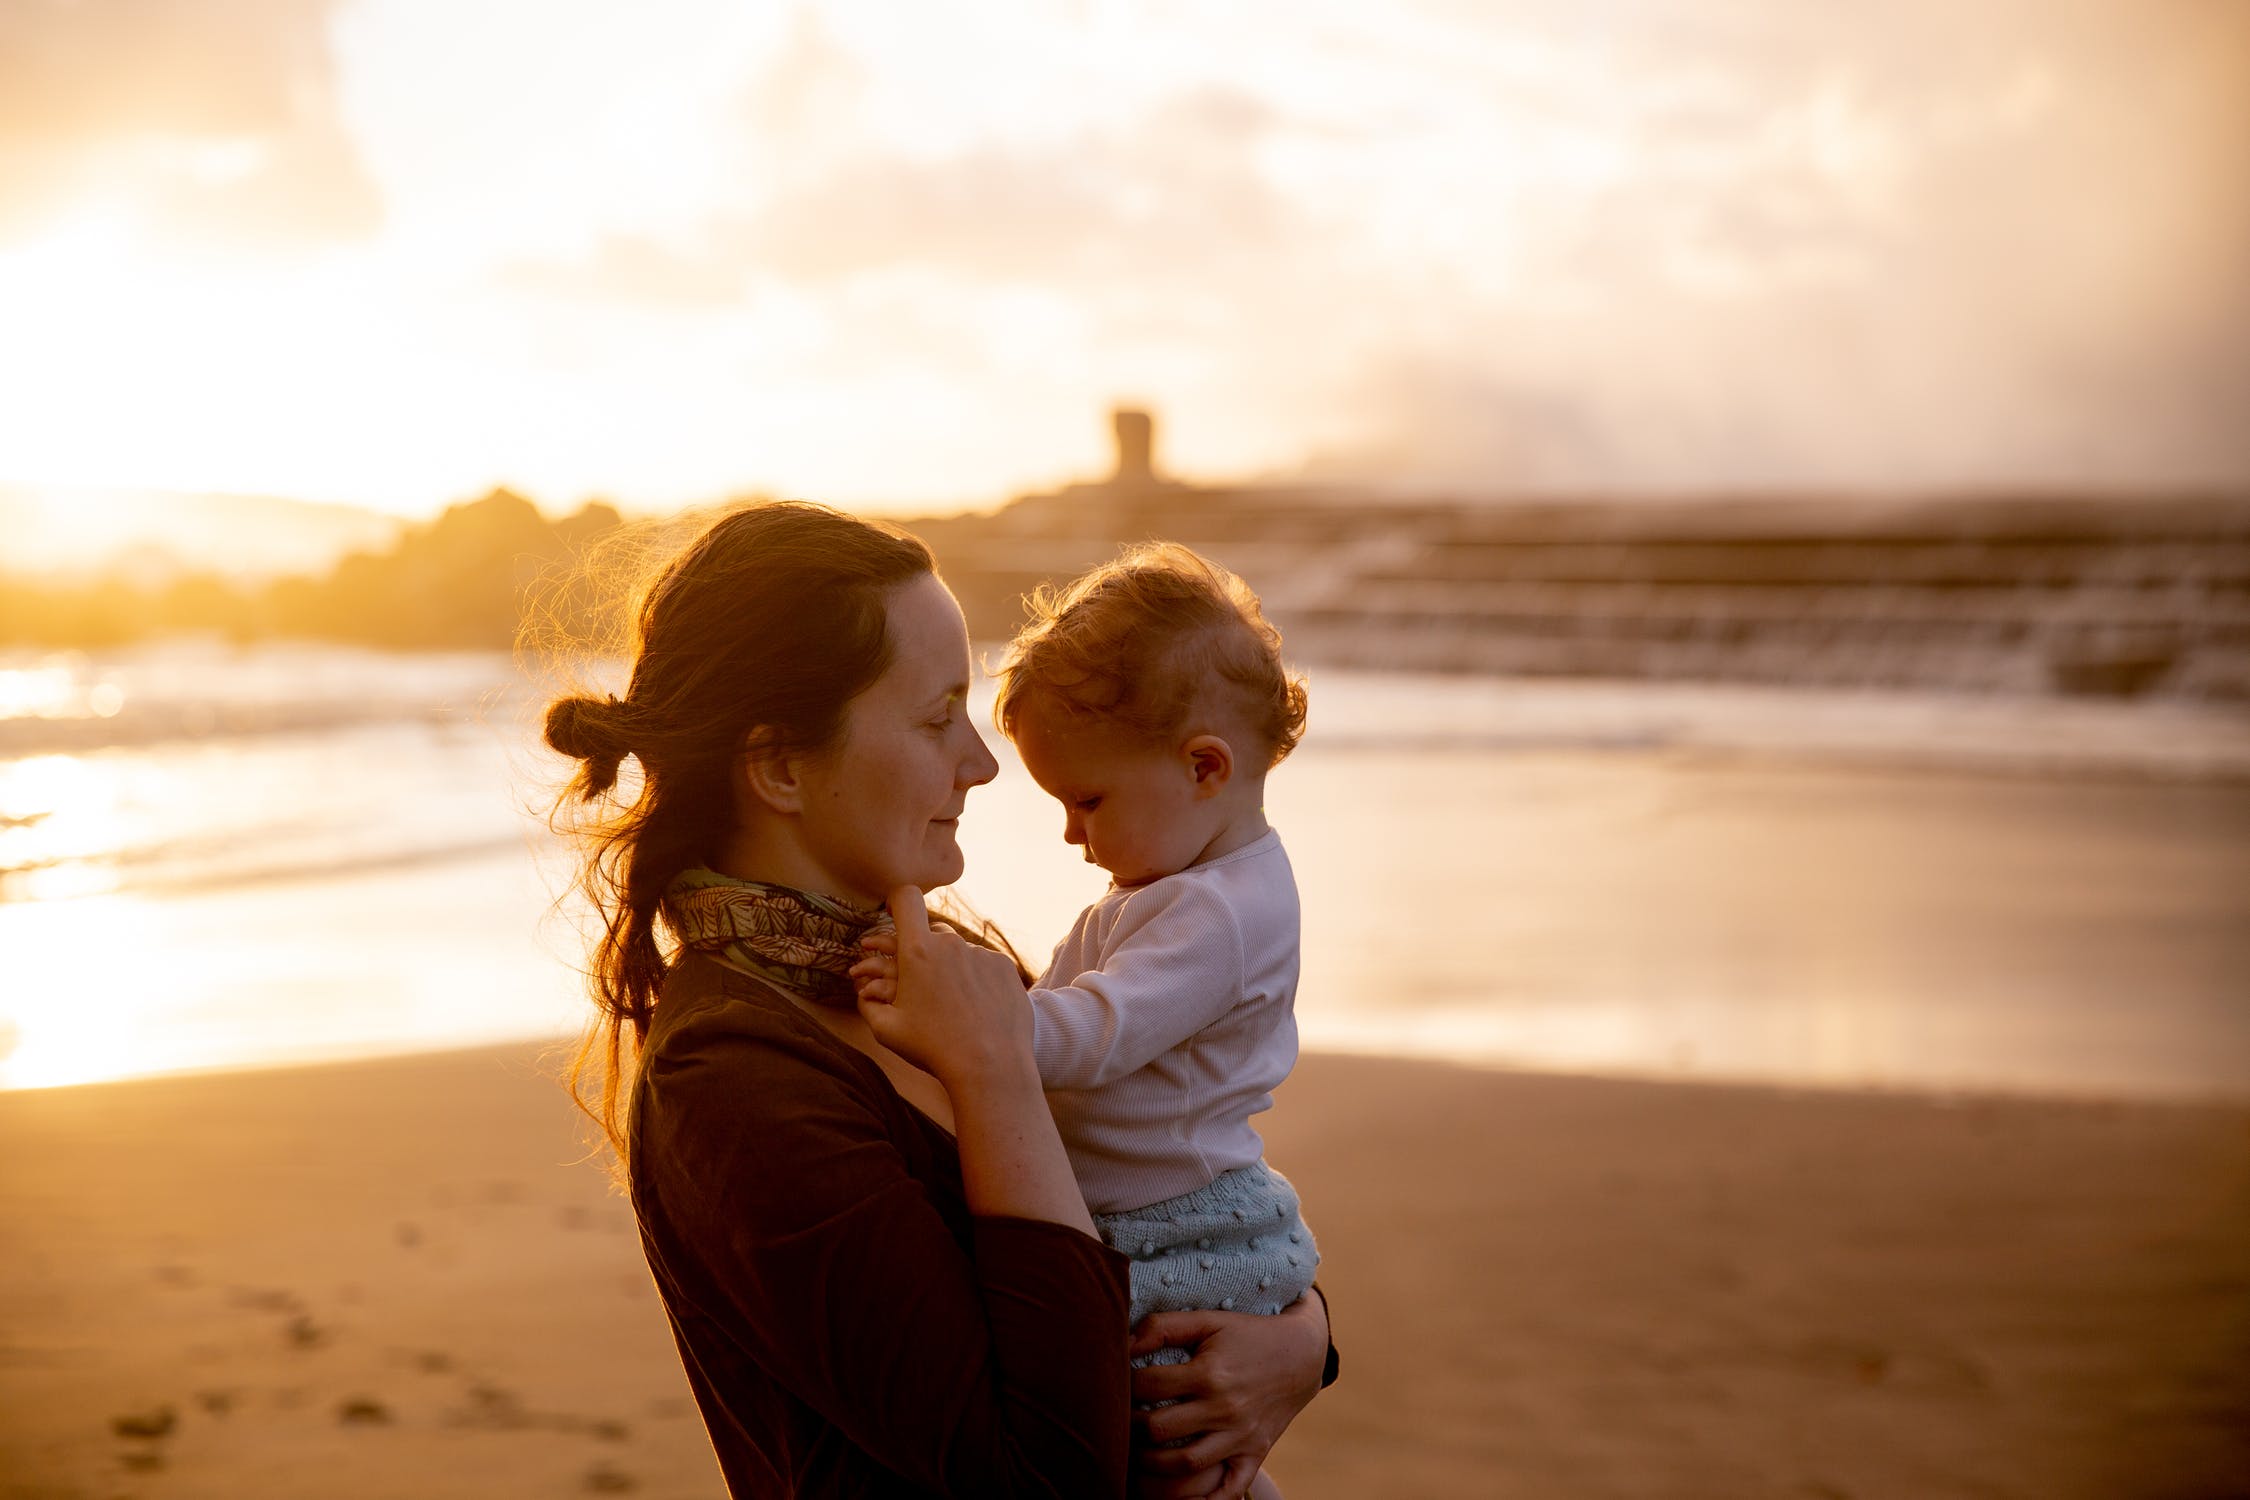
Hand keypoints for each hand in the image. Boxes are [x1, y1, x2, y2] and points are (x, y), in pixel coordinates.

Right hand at [850, 886, 1033, 1090]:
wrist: (990, 1066)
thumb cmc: (933, 1048)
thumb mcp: (888, 1030)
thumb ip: (869, 1004)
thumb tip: (864, 992)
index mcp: (917, 951)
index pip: (906, 899)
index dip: (898, 903)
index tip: (895, 915)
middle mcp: (951, 944)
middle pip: (932, 933)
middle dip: (924, 952)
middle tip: (923, 985)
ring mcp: (981, 953)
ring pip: (960, 952)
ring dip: (952, 969)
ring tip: (953, 1006)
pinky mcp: (1004, 967)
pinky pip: (984, 965)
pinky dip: (977, 980)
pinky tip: (977, 1008)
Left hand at [1128, 1295, 1327, 1496]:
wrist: (1301, 1356)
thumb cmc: (1246, 1335)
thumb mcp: (1208, 1320)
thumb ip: (1164, 1326)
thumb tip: (1126, 1345)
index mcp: (1210, 1373)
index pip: (1149, 1385)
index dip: (1126, 1383)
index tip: (1119, 1382)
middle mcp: (1224, 1409)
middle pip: (1159, 1429)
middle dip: (1131, 1425)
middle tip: (1121, 1419)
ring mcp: (1240, 1437)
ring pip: (1184, 1465)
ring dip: (1151, 1464)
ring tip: (1138, 1451)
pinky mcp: (1254, 1455)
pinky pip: (1227, 1490)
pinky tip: (1178, 1497)